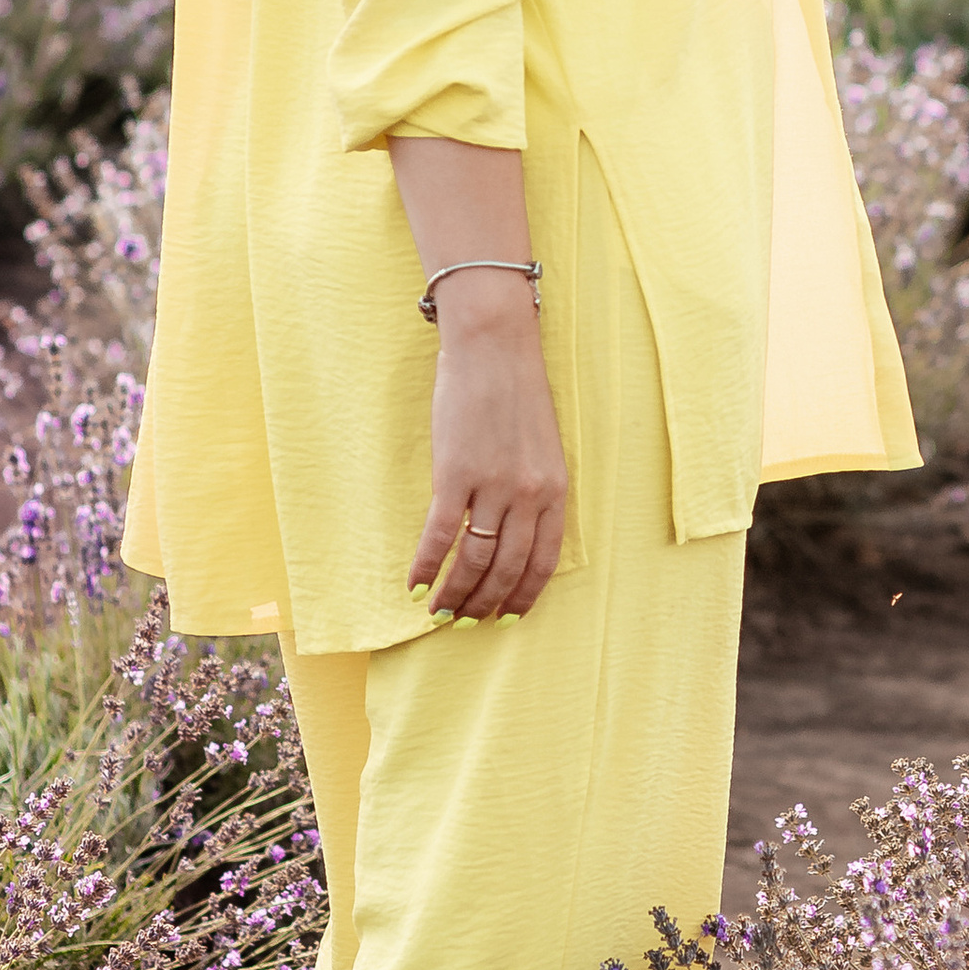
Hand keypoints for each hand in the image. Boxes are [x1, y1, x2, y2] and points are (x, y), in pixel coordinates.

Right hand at [409, 274, 567, 619]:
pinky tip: (413, 585)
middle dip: (485, 604)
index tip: (508, 617)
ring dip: (454, 595)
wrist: (494, 346)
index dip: (523, 595)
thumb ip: (533, 490)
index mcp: (555, 489)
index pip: (543, 561)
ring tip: (438, 612)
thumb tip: (512, 533)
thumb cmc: (516, 390)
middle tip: (465, 622)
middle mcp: (529, 495)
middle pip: (507, 569)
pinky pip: (440, 535)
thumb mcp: (541, 446)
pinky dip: (425, 566)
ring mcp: (493, 486)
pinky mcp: (455, 474)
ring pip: (474, 561)